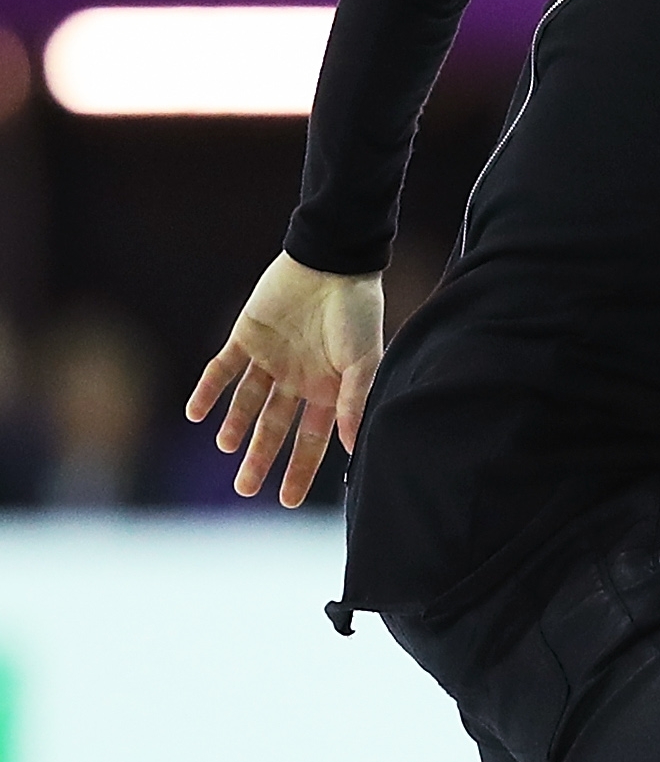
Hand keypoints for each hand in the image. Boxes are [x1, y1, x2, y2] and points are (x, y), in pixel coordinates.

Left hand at [186, 252, 383, 506]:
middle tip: (244, 488)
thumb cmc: (357, 311)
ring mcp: (270, 358)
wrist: (332, 260)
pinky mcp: (246, 335)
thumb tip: (352, 447)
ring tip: (225, 447)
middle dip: (260, 458)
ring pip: (246, 402)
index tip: (286, 501)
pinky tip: (195, 414)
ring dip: (234, 426)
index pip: (311, 440)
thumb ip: (355, 401)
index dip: (299, 470)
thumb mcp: (364, 360)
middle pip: (274, 427)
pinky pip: (222, 368)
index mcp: (327, 390)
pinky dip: (208, 390)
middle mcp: (297, 380)